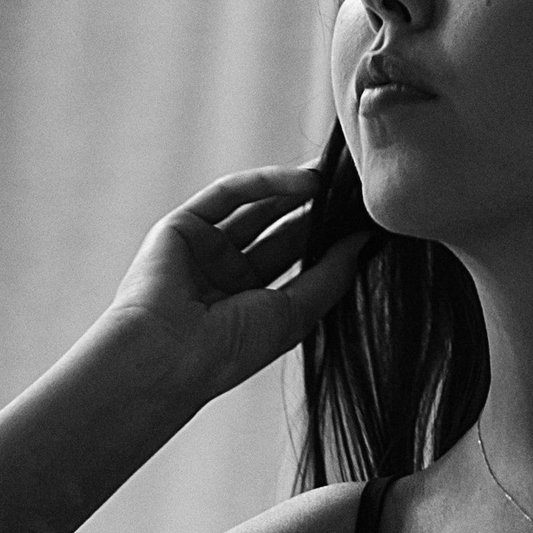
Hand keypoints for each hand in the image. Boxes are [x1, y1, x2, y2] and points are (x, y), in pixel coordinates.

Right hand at [105, 161, 371, 404]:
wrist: (169, 355)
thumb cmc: (228, 351)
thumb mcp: (294, 314)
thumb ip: (330, 276)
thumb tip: (363, 241)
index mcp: (250, 304)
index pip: (294, 260)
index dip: (327, 238)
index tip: (363, 218)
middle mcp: (226, 275)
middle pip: (279, 230)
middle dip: (315, 209)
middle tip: (353, 187)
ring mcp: (203, 248)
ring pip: (256, 208)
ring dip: (295, 190)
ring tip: (336, 177)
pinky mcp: (182, 225)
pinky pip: (228, 194)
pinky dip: (266, 183)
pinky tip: (304, 181)